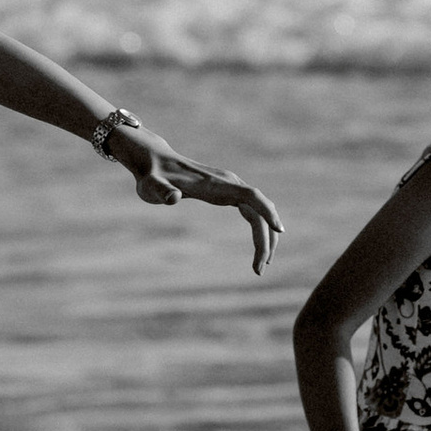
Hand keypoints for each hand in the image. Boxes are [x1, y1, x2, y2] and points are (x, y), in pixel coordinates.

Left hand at [103, 121, 282, 275]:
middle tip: (259, 269)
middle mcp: (229, 184)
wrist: (155, 161)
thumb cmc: (152, 177)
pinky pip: (252, 211)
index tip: (279, 231)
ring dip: (266, 237)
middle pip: (259, 210)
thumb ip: (161, 192)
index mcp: (217, 184)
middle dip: (265, 239)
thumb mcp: (151, 187)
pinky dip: (259, 229)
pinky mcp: (228, 193)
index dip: (267, 212)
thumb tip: (173, 198)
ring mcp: (231, 188)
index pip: (251, 196)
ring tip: (261, 265)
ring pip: (259, 212)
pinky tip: (260, 248)